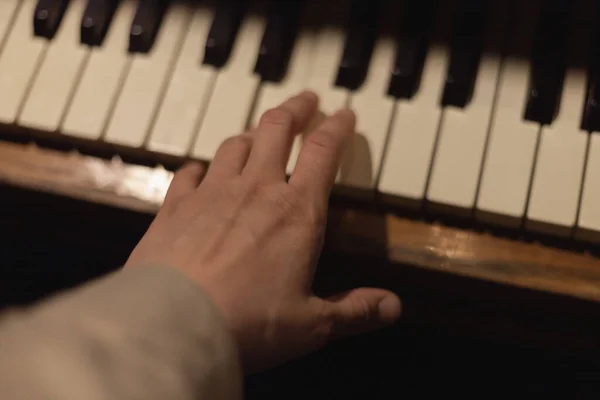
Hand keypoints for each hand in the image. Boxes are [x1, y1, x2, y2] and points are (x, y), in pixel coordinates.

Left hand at [125, 91, 401, 372]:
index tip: (344, 114)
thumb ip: (354, 310)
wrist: (173, 324)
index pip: (323, 152)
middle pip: (276, 129)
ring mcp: (211, 193)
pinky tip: (201, 171)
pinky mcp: (175, 206)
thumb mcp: (312, 324)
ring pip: (235, 145)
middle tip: (305, 100)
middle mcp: (256, 190)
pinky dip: (201, 167)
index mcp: (297, 212)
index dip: (337, 127)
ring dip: (251, 133)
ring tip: (260, 133)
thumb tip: (393, 307)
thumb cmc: (249, 323)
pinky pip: (190, 172)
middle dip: (295, 109)